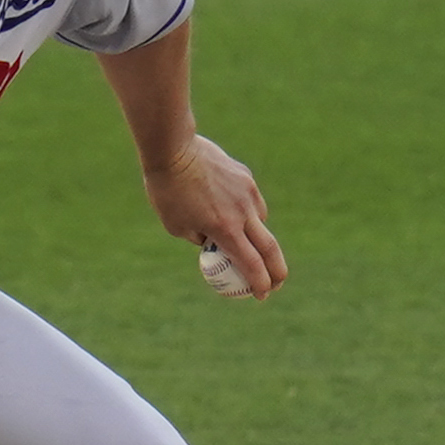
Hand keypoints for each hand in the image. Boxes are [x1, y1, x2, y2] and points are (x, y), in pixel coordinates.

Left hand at [142, 135, 286, 299]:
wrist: (173, 149)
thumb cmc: (167, 191)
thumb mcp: (176, 225)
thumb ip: (199, 238)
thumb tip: (212, 244)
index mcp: (224, 230)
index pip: (251, 264)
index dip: (260, 283)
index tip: (262, 295)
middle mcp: (242, 213)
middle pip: (270, 248)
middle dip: (277, 271)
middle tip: (276, 283)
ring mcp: (247, 193)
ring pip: (261, 221)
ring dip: (256, 236)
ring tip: (240, 238)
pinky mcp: (245, 177)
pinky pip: (252, 201)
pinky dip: (247, 212)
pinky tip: (231, 209)